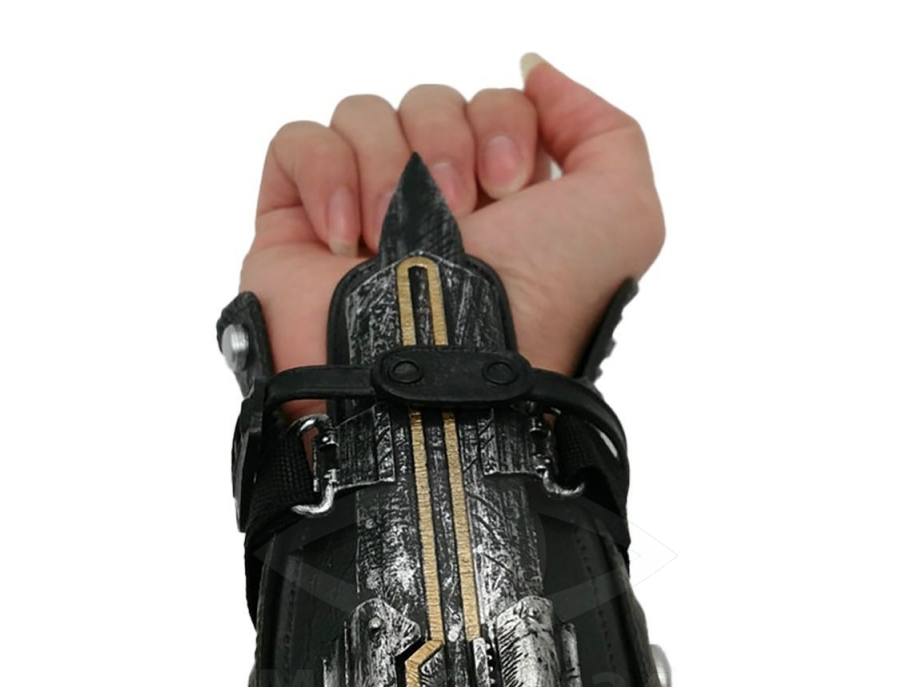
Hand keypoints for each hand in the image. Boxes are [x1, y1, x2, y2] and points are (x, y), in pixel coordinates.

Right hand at [241, 55, 664, 398]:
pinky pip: (297, 143)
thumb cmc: (539, 308)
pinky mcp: (297, 231)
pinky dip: (323, 174)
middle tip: (460, 216)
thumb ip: (605, 129)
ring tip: (394, 241)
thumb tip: (536, 72)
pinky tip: (345, 239)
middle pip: (433, 103)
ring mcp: (364, 219)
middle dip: (449, 144)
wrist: (444, 379)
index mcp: (506, 206)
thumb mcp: (623, 216)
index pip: (496, 103)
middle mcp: (436, 210)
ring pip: (366, 114)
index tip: (511, 190)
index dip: (506, 124)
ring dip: (389, 167)